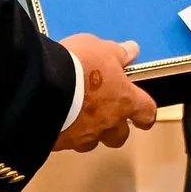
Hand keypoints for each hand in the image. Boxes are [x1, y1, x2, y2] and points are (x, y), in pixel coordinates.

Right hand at [54, 35, 159, 150]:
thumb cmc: (78, 66)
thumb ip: (117, 53)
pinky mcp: (61, 142)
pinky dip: (63, 132)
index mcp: (125, 100)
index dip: (145, 113)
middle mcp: (109, 122)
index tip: (142, 114)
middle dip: (115, 128)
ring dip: (87, 131)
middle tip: (104, 113)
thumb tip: (131, 50)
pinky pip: (66, 141)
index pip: (146, 112)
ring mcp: (85, 136)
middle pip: (120, 135)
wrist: (44, 84)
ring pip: (92, 142)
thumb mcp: (100, 48)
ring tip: (74, 116)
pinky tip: (54, 119)